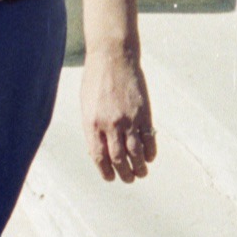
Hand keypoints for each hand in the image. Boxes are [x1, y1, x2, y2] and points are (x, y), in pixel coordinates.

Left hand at [81, 49, 157, 183]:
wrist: (113, 58)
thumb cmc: (95, 81)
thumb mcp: (86, 106)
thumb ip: (93, 128)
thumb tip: (100, 149)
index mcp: (92, 124)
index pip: (99, 156)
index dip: (106, 171)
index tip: (111, 178)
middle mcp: (110, 124)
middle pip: (118, 159)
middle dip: (125, 174)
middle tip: (129, 179)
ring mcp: (129, 119)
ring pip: (136, 152)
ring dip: (140, 167)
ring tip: (141, 173)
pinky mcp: (144, 113)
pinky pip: (149, 138)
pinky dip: (151, 152)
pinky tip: (150, 157)